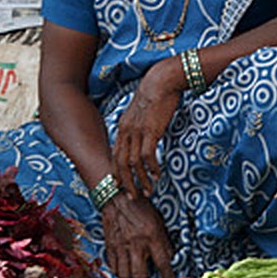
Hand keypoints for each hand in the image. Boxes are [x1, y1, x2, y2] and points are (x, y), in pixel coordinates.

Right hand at [101, 193, 176, 277]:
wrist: (116, 196)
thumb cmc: (141, 207)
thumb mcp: (159, 221)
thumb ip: (164, 241)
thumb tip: (171, 258)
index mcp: (152, 236)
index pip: (164, 263)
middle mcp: (137, 244)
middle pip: (140, 275)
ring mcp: (121, 246)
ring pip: (124, 274)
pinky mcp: (110, 246)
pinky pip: (114, 267)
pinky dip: (118, 277)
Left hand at [113, 59, 180, 196]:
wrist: (161, 80)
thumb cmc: (155, 95)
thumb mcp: (141, 112)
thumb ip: (139, 126)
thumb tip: (144, 137)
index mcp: (122, 127)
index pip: (115, 155)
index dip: (117, 172)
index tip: (122, 186)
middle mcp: (126, 131)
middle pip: (120, 163)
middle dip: (126, 183)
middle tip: (133, 197)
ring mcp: (137, 131)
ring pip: (133, 163)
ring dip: (141, 180)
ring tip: (148, 191)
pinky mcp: (150, 131)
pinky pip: (147, 156)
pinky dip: (152, 168)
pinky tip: (158, 175)